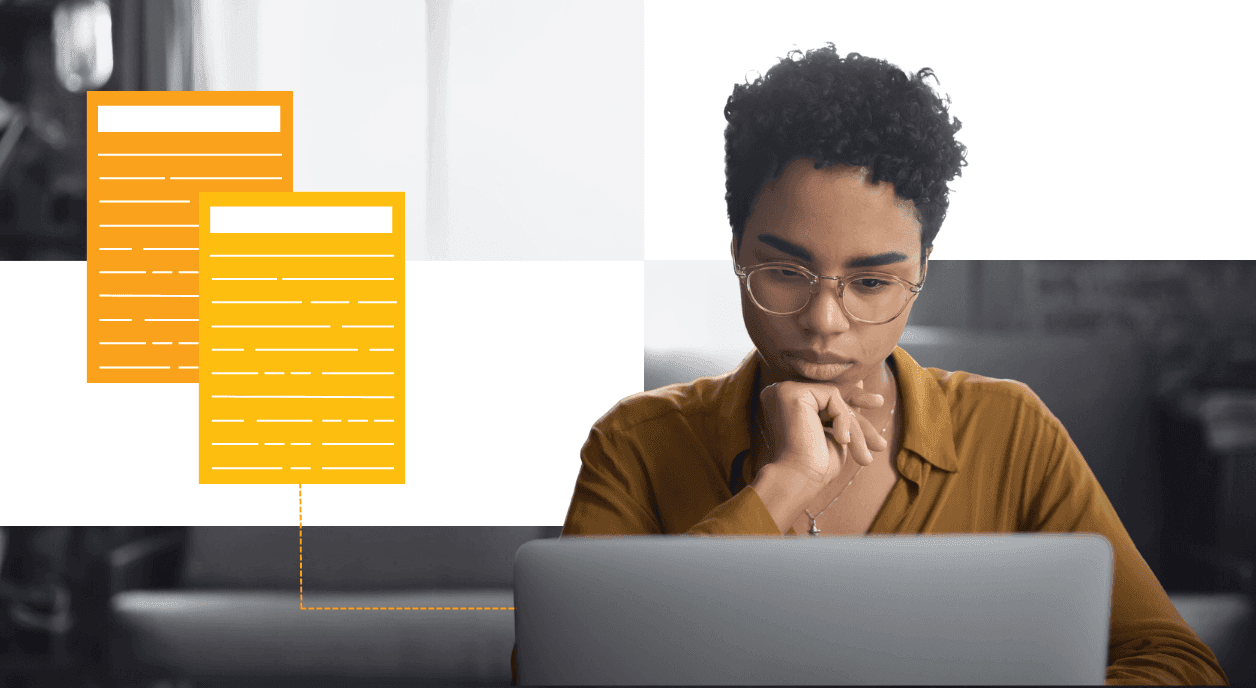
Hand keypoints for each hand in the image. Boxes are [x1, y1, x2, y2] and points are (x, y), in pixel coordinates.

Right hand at [758, 378, 887, 490]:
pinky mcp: (792, 392)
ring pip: (835, 397)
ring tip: (863, 455)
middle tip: (879, 443)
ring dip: (853, 426)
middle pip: (832, 397)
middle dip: (858, 420)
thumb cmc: (816, 464)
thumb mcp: (836, 430)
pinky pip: (832, 395)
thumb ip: (842, 407)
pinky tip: (843, 440)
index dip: (852, 407)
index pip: (826, 397)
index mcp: (786, 401)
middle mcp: (780, 391)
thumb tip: (860, 382)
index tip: (876, 408)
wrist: (800, 479)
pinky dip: (843, 418)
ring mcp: (784, 389)